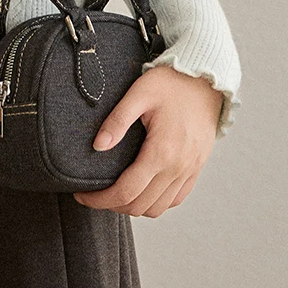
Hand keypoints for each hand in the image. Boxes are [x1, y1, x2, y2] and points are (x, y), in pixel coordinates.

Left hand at [72, 65, 222, 217]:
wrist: (206, 79)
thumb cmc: (171, 83)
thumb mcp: (139, 94)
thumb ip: (117, 121)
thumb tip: (97, 146)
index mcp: (161, 151)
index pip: (126, 192)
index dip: (99, 199)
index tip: (82, 195)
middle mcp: (178, 167)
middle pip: (140, 206)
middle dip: (112, 205)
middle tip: (94, 194)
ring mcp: (190, 170)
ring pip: (158, 208)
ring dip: (134, 207)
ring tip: (115, 194)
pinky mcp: (196, 168)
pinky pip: (176, 199)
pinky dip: (156, 202)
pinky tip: (141, 190)